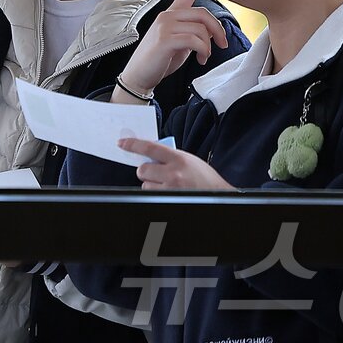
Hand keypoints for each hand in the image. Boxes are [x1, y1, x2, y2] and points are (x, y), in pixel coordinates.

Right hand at [115, 0, 227, 97]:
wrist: (140, 75)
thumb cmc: (160, 59)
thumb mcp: (180, 42)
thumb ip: (193, 32)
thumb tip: (211, 32)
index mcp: (171, 14)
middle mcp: (167, 15)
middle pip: (204, 14)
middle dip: (218, 30)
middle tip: (223, 45)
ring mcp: (165, 26)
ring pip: (201, 29)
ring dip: (209, 46)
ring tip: (204, 57)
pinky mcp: (165, 39)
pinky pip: (195, 40)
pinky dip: (203, 51)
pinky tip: (200, 59)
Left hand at [119, 138, 233, 190]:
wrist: (219, 194)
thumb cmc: (204, 177)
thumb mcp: (188, 160)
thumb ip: (169, 156)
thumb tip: (148, 154)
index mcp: (179, 158)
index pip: (150, 147)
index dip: (133, 144)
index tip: (122, 143)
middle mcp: (173, 173)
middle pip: (143, 169)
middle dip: (146, 171)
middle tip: (155, 172)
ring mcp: (170, 189)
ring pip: (145, 184)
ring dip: (151, 184)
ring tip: (167, 184)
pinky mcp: (168, 199)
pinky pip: (151, 195)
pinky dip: (156, 192)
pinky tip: (168, 191)